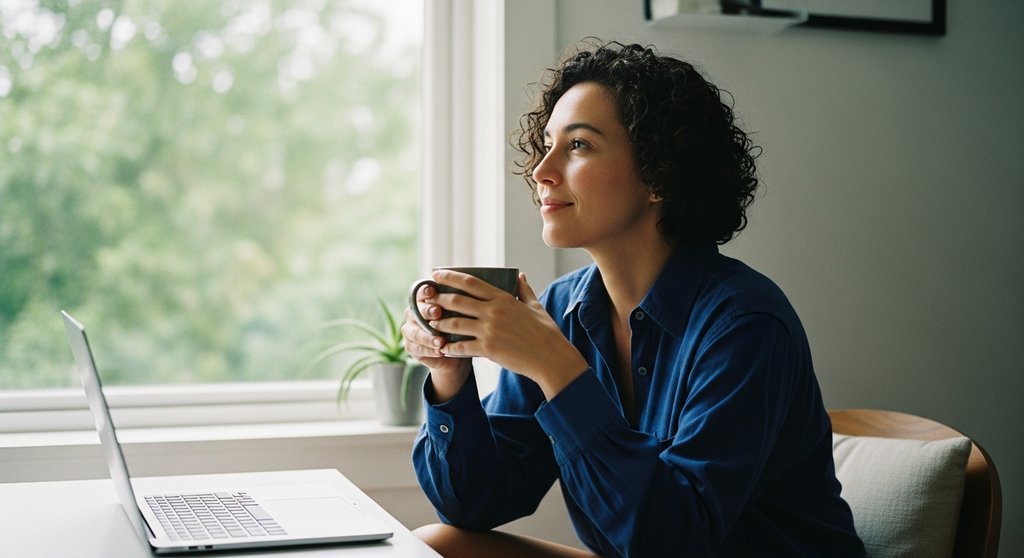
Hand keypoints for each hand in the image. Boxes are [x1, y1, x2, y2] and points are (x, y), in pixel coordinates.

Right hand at [402, 282, 471, 402]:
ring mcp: (413, 329)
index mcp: (428, 298)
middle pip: (417, 309)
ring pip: (415, 330)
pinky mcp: (414, 347)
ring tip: (440, 340)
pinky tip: (439, 352)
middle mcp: (417, 312)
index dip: (427, 289)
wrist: (460, 353)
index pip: (423, 290)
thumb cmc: (470, 324)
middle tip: (438, 313)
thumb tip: (513, 277)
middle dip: (427, 311)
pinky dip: (428, 350)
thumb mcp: (477, 309)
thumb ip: (483, 295)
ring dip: (428, 335)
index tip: (435, 288)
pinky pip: (417, 348)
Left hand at [427, 270, 588, 399]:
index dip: (450, 276)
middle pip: (457, 301)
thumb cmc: (545, 332)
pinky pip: (462, 346)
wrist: (551, 358)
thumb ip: (524, 289)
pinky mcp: (488, 349)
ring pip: (455, 323)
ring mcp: (489, 330)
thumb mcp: (535, 306)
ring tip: (431, 323)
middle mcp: (494, 311)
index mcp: (503, 298)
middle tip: (427, 299)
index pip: (471, 282)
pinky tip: (442, 347)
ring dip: (440, 323)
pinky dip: (449, 347)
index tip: (436, 273)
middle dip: (438, 299)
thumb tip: (519, 275)